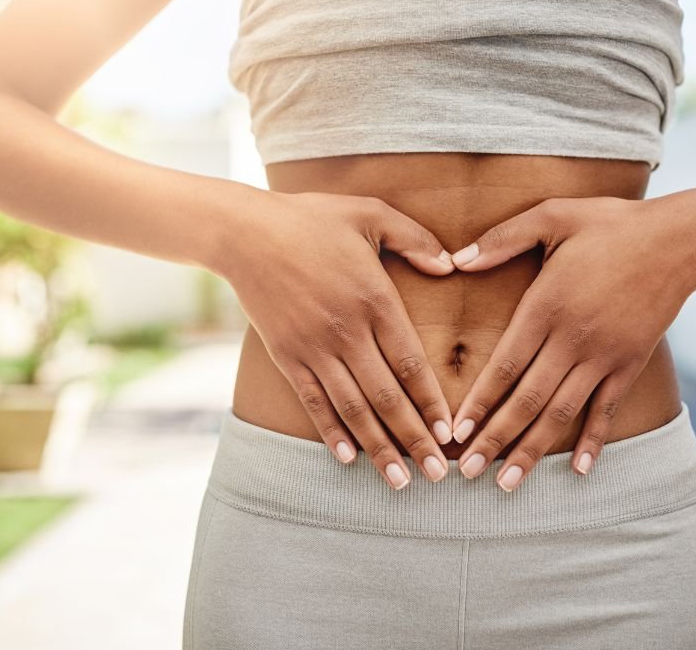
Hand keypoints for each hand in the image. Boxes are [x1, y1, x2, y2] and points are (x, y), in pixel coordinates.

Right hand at [218, 190, 457, 489]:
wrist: (244, 232)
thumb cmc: (311, 218)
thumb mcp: (370, 214)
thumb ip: (415, 239)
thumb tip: (451, 266)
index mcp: (374, 299)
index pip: (411, 363)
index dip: (432, 402)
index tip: (451, 434)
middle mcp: (346, 331)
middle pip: (387, 397)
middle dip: (414, 440)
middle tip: (439, 476)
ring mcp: (314, 347)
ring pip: (353, 408)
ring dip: (379, 448)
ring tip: (401, 481)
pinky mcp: (287, 355)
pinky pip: (313, 402)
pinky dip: (331, 432)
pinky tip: (348, 458)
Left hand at [447, 196, 695, 489]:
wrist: (678, 239)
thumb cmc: (609, 223)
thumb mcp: (552, 216)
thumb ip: (502, 239)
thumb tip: (458, 259)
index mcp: (545, 307)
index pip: (504, 365)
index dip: (479, 402)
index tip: (456, 432)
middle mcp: (572, 340)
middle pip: (526, 400)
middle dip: (495, 439)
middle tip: (468, 472)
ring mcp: (603, 356)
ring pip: (561, 413)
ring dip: (532, 450)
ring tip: (507, 483)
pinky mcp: (630, 364)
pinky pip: (606, 410)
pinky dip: (592, 441)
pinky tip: (577, 469)